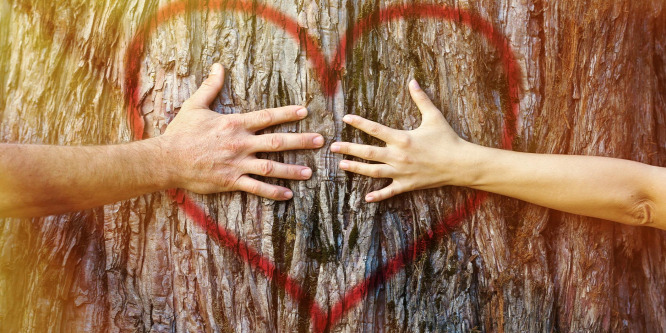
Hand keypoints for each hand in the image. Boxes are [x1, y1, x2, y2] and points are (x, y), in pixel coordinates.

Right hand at [159, 63, 323, 199]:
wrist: (166, 159)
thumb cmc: (180, 132)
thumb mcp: (195, 105)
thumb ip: (211, 86)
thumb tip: (217, 66)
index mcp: (235, 124)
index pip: (267, 117)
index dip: (287, 114)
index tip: (304, 111)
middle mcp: (240, 144)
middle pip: (277, 142)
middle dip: (301, 141)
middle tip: (320, 141)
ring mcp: (237, 164)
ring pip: (271, 167)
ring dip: (292, 170)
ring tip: (310, 172)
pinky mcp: (230, 181)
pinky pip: (256, 188)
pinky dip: (273, 192)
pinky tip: (288, 195)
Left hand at [331, 79, 476, 201]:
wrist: (460, 164)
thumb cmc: (447, 139)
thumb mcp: (433, 116)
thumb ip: (421, 99)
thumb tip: (413, 80)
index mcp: (402, 138)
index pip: (375, 129)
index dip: (359, 123)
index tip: (345, 118)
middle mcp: (398, 156)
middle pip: (368, 152)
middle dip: (349, 148)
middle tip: (333, 146)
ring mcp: (401, 172)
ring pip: (373, 171)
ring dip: (356, 169)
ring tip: (342, 165)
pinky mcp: (407, 185)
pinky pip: (389, 191)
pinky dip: (378, 195)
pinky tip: (366, 198)